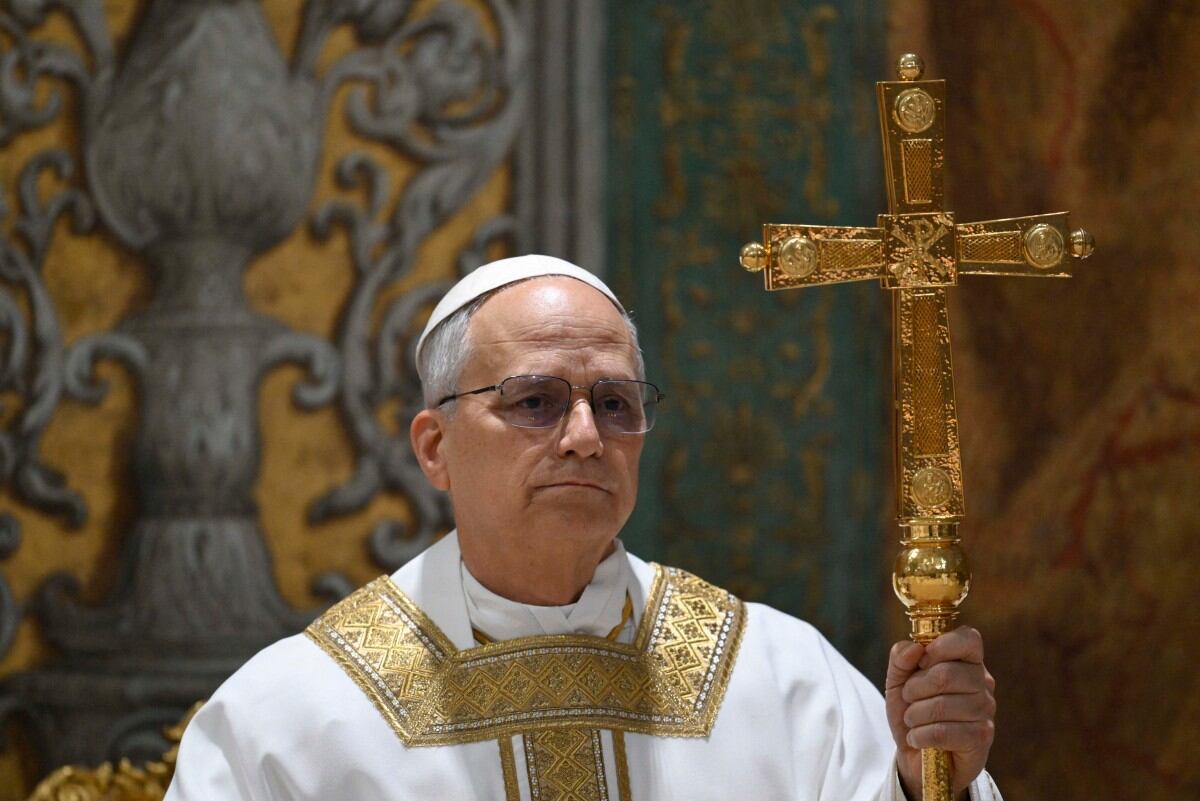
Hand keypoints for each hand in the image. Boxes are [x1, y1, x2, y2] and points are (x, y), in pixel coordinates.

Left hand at [885, 626, 995, 799]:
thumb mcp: (897, 680)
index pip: (969, 639)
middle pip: (946, 674)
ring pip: (942, 705)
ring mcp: (985, 710)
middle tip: (908, 698)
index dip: (941, 646)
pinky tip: (918, 738)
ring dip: (915, 715)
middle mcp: (982, 682)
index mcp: (966, 660)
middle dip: (915, 688)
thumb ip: (900, 657)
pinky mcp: (982, 737)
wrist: (917, 755)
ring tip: (912, 720)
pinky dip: (920, 735)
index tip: (922, 661)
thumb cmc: (912, 710)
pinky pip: (944, 731)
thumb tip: (914, 648)